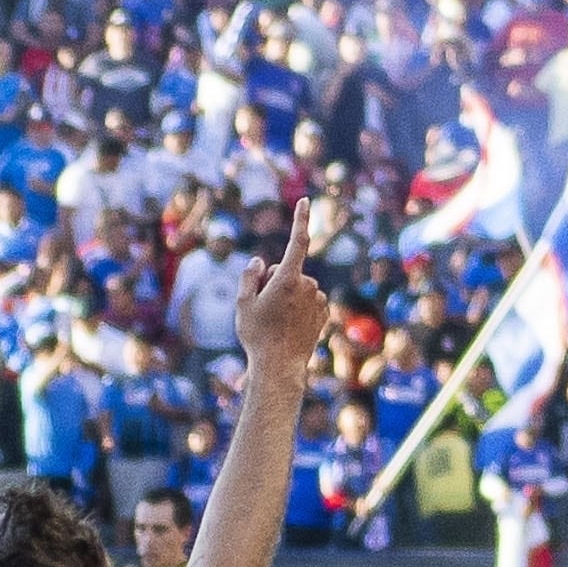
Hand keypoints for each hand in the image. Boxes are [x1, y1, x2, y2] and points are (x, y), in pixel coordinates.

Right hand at [234, 198, 329, 375]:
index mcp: (288, 279)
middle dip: (277, 281)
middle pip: (289, 271)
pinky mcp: (324, 312)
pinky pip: (310, 301)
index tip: (305, 200)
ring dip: (289, 296)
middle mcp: (308, 285)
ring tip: (277, 321)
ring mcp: (318, 299)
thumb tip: (260, 262)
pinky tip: (291, 326)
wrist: (280, 365)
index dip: (301, 219)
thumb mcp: (243, 304)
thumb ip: (250, 277)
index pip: (298, 242)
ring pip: (300, 287)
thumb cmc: (257, 335)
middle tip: (264, 307)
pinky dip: (301, 308)